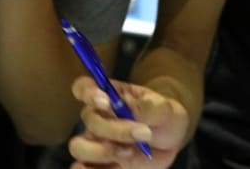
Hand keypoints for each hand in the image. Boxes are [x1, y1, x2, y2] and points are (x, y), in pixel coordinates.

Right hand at [69, 75, 189, 168]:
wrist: (170, 140)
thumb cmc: (163, 116)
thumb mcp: (163, 108)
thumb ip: (148, 107)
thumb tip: (132, 109)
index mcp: (107, 95)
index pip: (83, 87)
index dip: (87, 93)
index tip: (105, 102)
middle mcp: (96, 117)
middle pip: (89, 121)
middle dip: (114, 129)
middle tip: (143, 133)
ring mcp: (96, 142)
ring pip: (79, 147)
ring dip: (103, 152)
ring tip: (130, 153)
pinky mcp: (100, 165)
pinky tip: (114, 168)